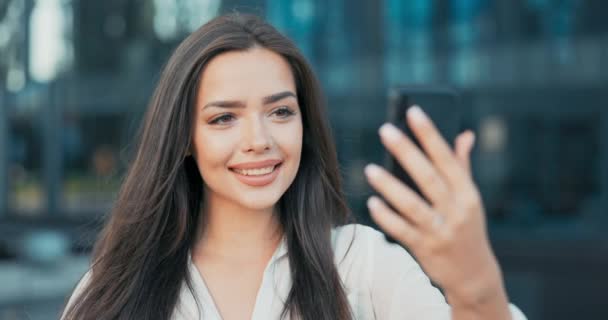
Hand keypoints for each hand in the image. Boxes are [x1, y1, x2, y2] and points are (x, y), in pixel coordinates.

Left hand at [364, 106, 507, 312]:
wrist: (474, 275)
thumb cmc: (467, 228)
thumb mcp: (470, 198)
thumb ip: (463, 166)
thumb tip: (465, 134)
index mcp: (467, 193)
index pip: (447, 158)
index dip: (430, 134)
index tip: (413, 112)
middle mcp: (456, 210)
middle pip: (428, 177)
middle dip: (406, 152)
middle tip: (385, 130)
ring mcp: (441, 231)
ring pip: (413, 205)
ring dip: (390, 187)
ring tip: (370, 169)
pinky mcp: (426, 249)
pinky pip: (403, 231)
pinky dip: (387, 217)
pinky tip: (372, 203)